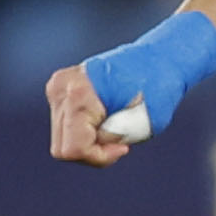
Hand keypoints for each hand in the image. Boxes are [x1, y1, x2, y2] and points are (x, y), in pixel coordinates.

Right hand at [50, 9, 215, 162]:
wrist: (158, 59)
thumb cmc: (156, 91)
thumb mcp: (140, 125)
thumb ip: (111, 139)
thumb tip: (91, 144)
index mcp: (78, 93)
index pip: (72, 148)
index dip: (97, 156)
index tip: (123, 147)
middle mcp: (61, 87)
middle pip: (63, 147)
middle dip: (92, 152)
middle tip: (120, 142)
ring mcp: (57, 87)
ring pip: (62, 139)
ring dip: (88, 142)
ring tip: (115, 128)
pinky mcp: (59, 89)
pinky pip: (65, 127)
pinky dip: (84, 132)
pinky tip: (106, 121)